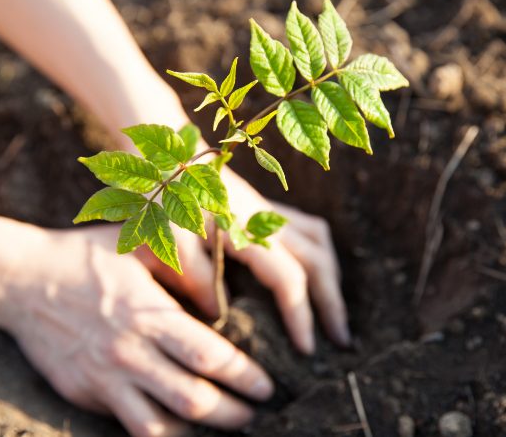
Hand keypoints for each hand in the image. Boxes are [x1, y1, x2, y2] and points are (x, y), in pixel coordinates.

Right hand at [0, 225, 273, 436]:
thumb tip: (219, 301)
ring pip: (160, 425)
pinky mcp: (83, 394)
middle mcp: (129, 352)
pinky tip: (177, 427)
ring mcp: (103, 379)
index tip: (265, 386)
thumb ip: (184, 268)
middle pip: (193, 399)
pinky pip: (127, 425)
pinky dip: (158, 431)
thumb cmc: (87, 256)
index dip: (244, 376)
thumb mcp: (139, 247)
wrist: (20, 279)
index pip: (209, 356)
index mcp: (148, 314)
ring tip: (222, 427)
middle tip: (254, 414)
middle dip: (232, 414)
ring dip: (199, 432)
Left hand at [135, 166, 349, 354]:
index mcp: (248, 230)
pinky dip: (319, 256)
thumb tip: (220, 314)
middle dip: (332, 303)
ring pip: (320, 243)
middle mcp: (268, 220)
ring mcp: (270, 211)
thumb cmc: (164, 197)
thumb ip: (196, 276)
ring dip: (330, 278)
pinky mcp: (265, 207)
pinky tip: (312, 275)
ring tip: (332, 311)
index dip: (301, 315)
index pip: (289, 279)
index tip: (306, 350)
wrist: (167, 155)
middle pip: (318, 262)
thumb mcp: (171, 239)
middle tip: (341, 341)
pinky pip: (309, 230)